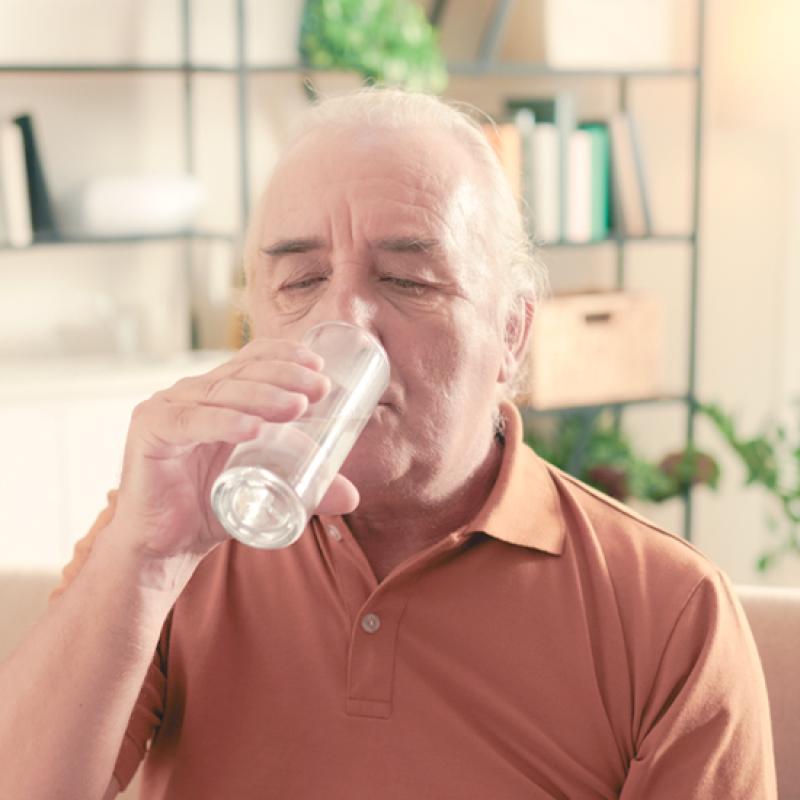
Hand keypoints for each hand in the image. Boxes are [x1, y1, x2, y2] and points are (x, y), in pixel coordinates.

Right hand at [111, 338, 359, 561]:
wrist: (166, 546)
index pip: (252, 360)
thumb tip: (353, 495)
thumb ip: (306, 486)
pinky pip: (189, 422)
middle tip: (320, 389)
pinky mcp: (149, 431)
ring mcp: (168, 407)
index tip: (320, 368)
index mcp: (218, 394)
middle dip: (285, 376)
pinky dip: (222, 422)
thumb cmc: (213, 507)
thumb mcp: (267, 489)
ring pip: (220, 393)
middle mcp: (192, 393)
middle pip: (241, 373)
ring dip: (262, 396)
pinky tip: (252, 428)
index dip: (285, 356)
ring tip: (297, 407)